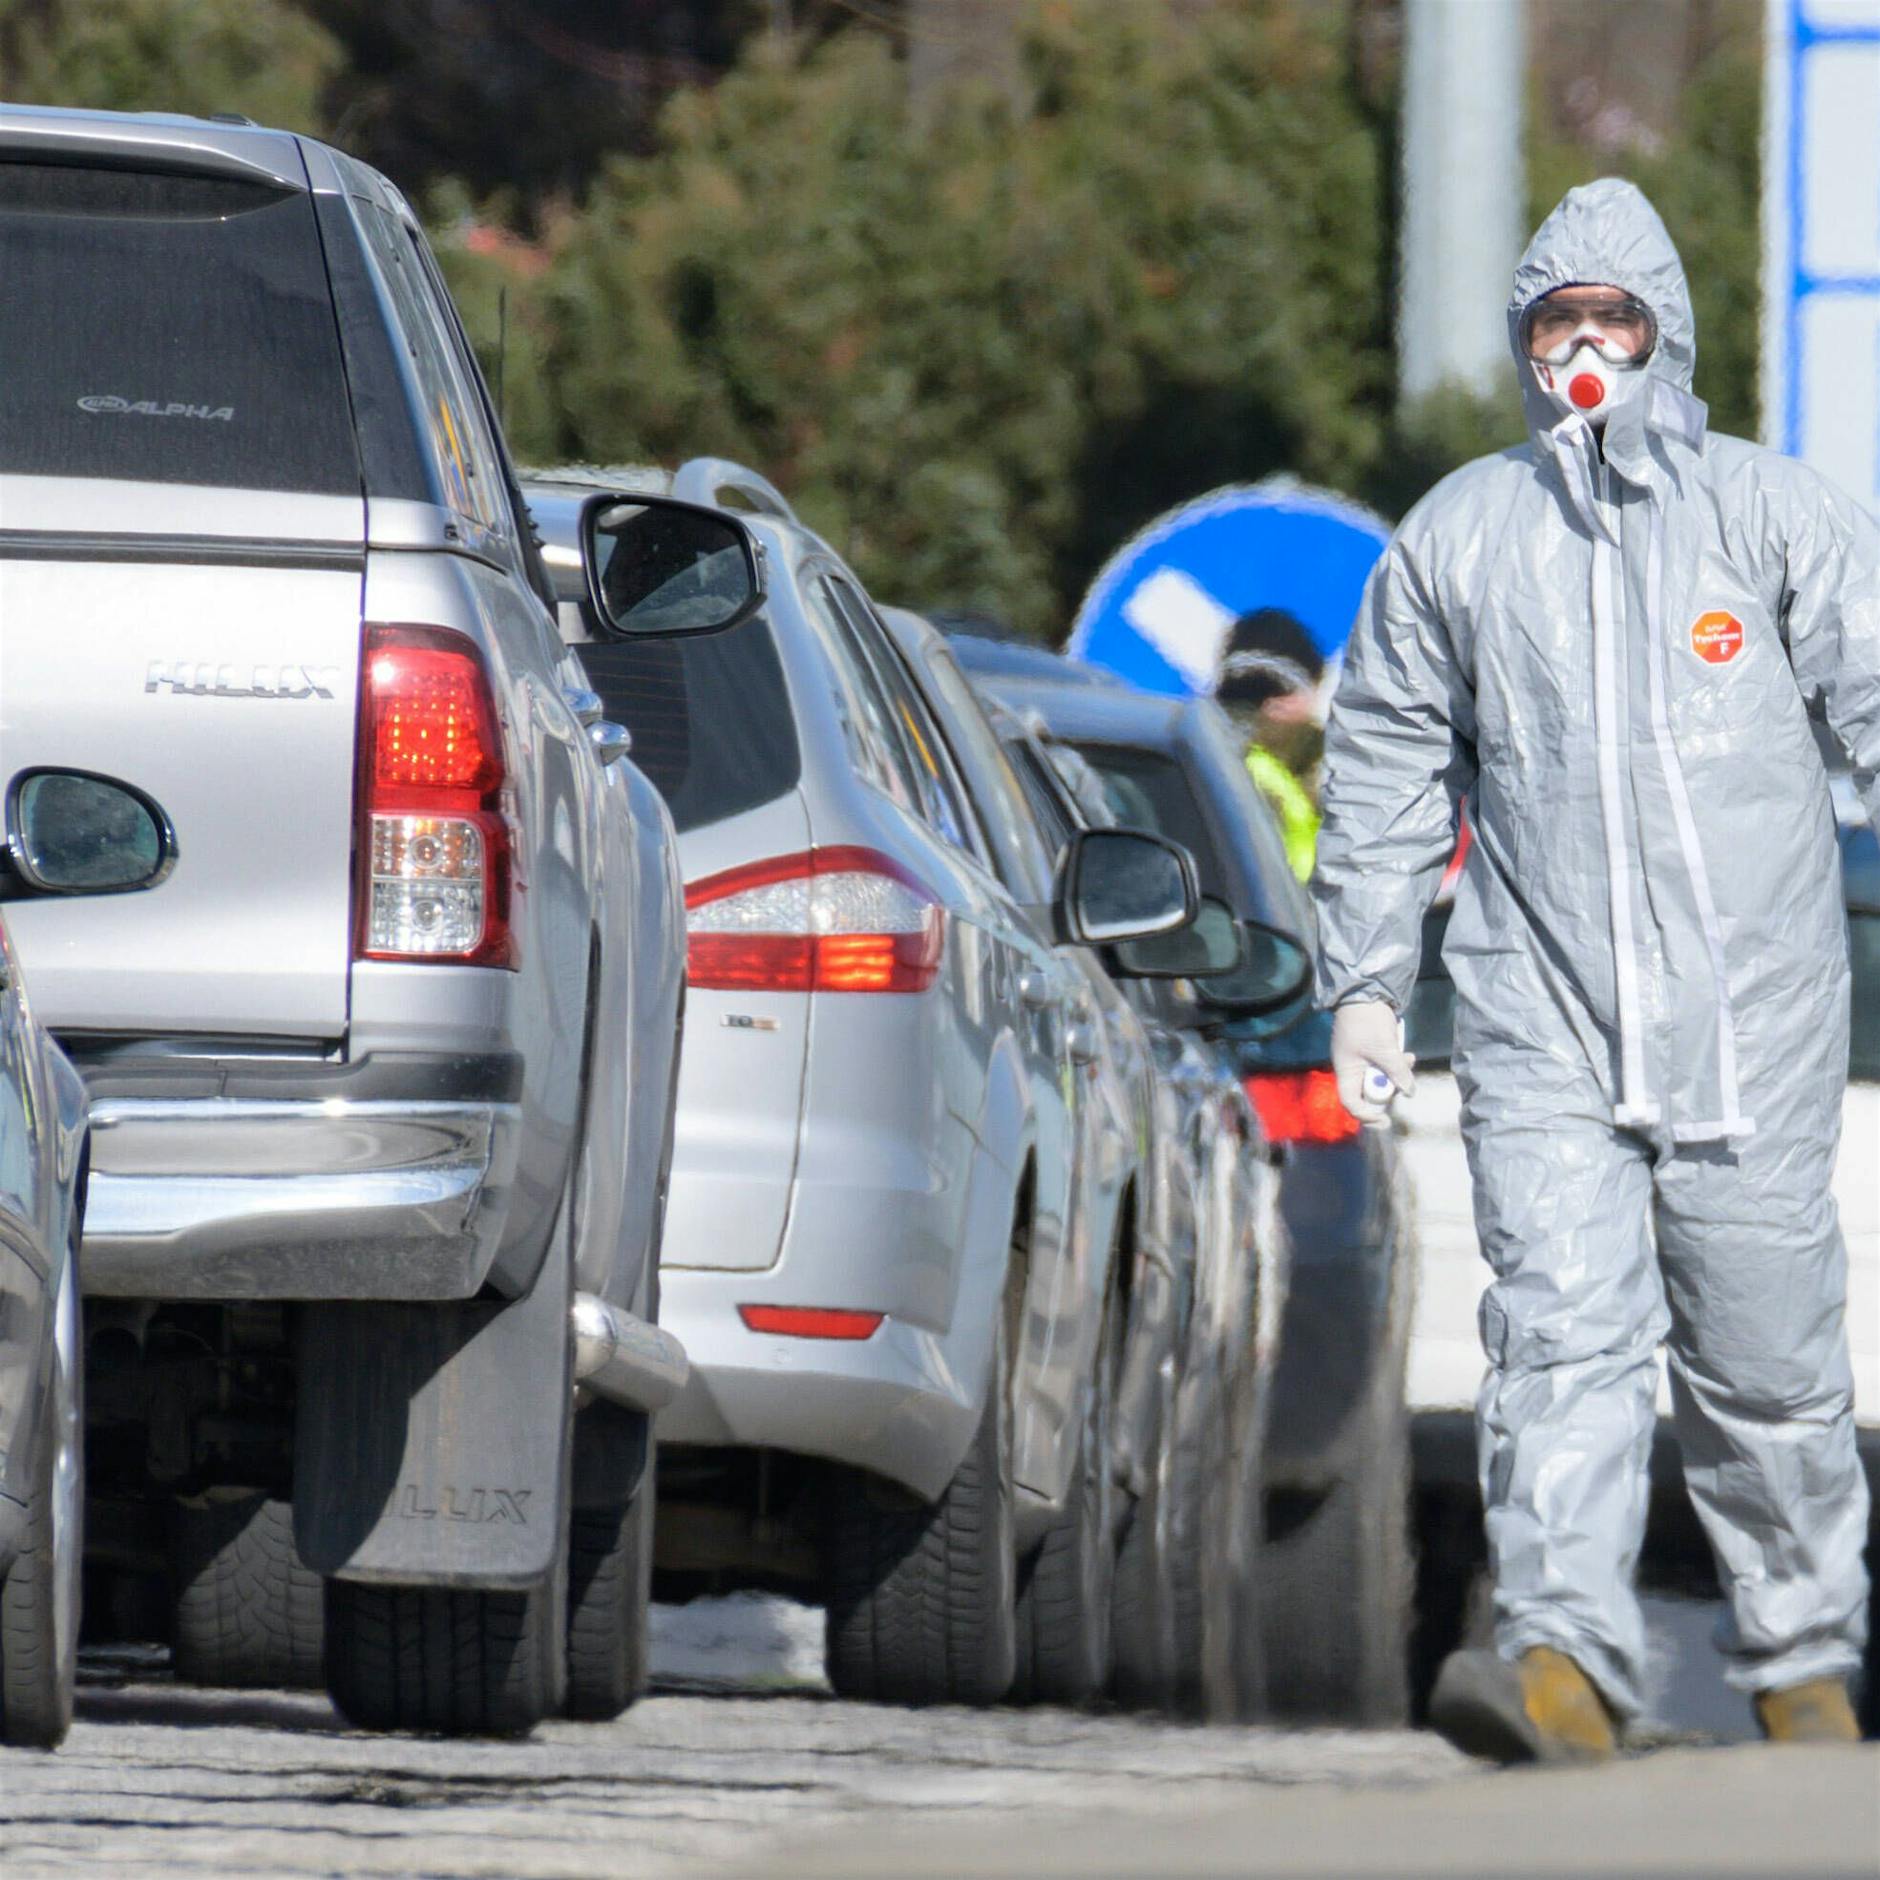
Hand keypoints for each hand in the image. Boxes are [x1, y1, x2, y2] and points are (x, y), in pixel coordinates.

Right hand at [1331, 1000, 1415, 1126]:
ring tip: (1408, 1060)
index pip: (1351, 1102)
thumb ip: (1397, 1072)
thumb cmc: (1367, 1022)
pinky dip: (1396, 1063)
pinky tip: (1406, 1054)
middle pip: (1369, 1093)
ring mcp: (1362, 1060)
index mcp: (1347, 1071)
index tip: (1385, 1120)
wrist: (1365, 992)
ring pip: (1381, 1078)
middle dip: (1389, 1090)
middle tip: (1405, 1084)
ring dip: (1396, 1074)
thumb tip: (1410, 1092)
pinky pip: (1385, 1066)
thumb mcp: (1384, 1049)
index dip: (1366, 1115)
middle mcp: (1353, 1069)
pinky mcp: (1372, 1051)